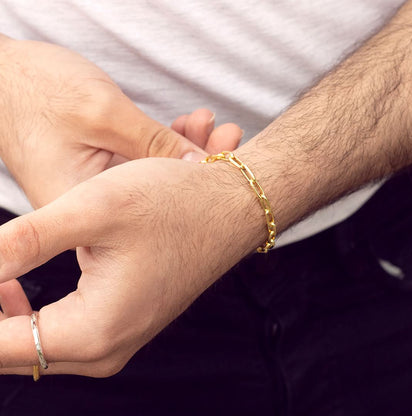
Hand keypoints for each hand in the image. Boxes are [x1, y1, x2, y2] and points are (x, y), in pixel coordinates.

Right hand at [0, 36, 241, 207]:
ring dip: (188, 149)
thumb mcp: (101, 112)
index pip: (154, 215)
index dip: (197, 193)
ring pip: (157, 179)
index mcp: (84, 211)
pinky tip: (189, 126)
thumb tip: (201, 168)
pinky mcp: (105, 174)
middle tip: (231, 136)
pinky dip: (168, 144)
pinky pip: (145, 164)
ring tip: (213, 125)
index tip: (231, 167)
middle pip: (161, 197)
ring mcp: (101, 194)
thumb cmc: (37, 89)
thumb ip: (153, 143)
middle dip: (201, 164)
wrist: (1, 76)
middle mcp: (94, 213)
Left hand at [0, 156, 261, 376]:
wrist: (232, 207)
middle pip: (18, 353)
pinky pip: (66, 334)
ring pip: (40, 346)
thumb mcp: (94, 209)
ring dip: (8, 317)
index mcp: (96, 328)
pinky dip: (36, 313)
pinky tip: (23, 283)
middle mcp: (109, 346)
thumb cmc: (173, 203)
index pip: (0, 346)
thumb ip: (25, 242)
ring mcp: (122, 337)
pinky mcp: (129, 320)